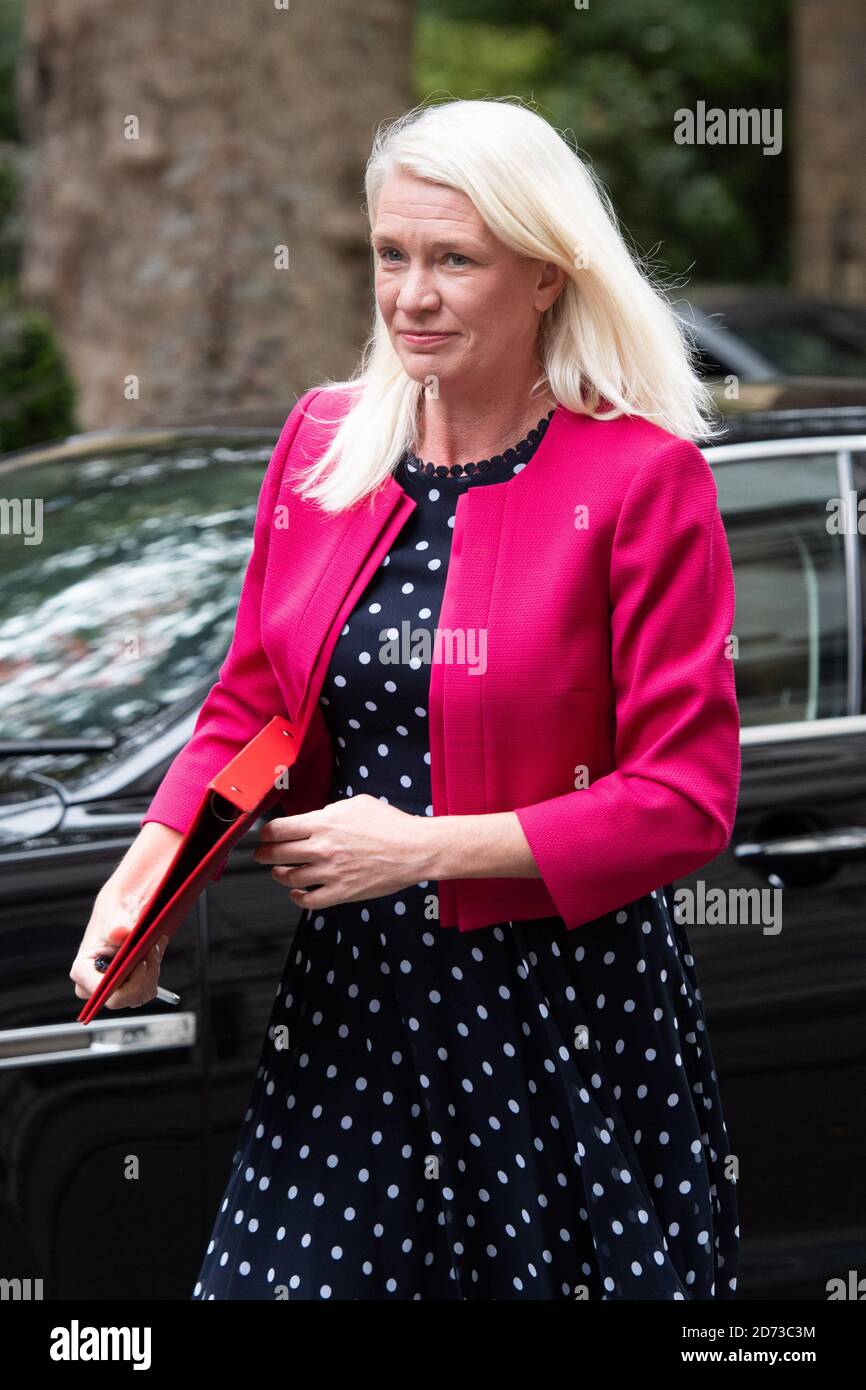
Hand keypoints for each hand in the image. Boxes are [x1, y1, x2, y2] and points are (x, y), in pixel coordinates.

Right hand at [70, 891, 169, 1009]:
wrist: (119, 909)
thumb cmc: (111, 913)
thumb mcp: (112, 915)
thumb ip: (115, 927)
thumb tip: (120, 934)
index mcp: (82, 971)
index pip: (106, 994)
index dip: (129, 985)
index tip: (144, 963)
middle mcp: (94, 985)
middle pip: (126, 997)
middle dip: (146, 976)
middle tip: (154, 948)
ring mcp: (112, 988)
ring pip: (140, 994)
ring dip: (153, 971)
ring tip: (156, 944)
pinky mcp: (127, 985)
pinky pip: (146, 987)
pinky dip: (155, 969)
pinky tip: (156, 948)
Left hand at [252, 793, 430, 909]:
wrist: (414, 849)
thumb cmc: (391, 825)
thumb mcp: (356, 804)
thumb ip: (330, 810)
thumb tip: (315, 818)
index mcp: (324, 823)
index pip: (278, 829)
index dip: (265, 833)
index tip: (264, 835)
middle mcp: (322, 848)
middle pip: (277, 854)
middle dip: (264, 854)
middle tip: (262, 855)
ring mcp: (330, 873)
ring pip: (290, 878)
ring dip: (279, 875)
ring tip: (279, 872)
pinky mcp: (342, 892)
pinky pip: (310, 901)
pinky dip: (298, 898)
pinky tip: (296, 893)